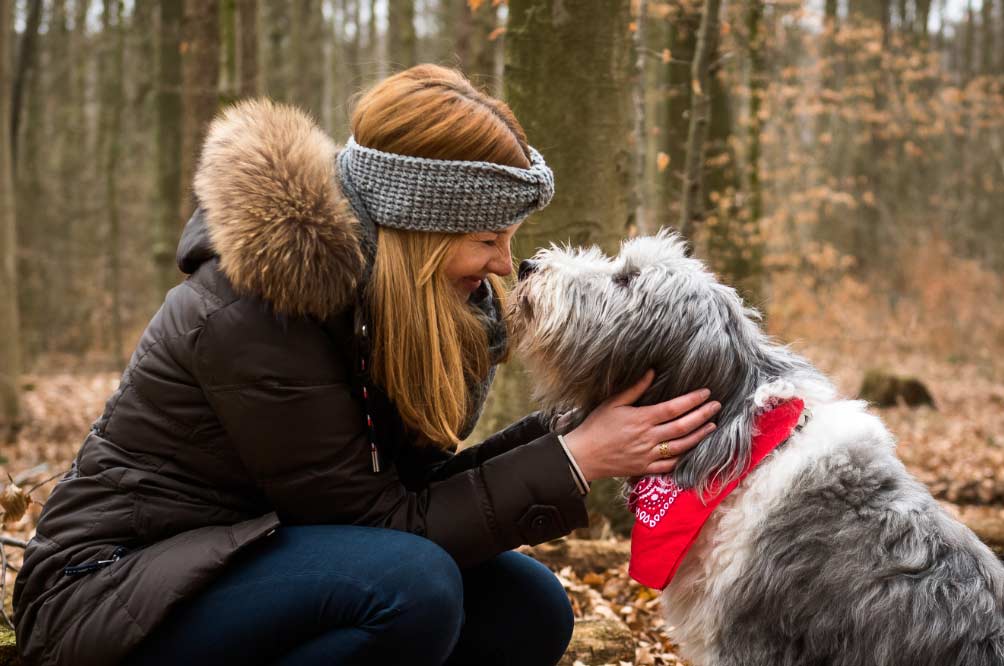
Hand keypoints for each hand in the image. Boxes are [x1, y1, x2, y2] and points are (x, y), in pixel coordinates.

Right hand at [561, 369, 719, 480]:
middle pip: (682, 426)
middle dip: (703, 415)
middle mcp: (648, 438)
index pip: (674, 408)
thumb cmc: (595, 426)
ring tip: (712, 426)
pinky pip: (669, 465)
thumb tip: (651, 371)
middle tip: (716, 406)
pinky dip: (684, 458)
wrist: (582, 456)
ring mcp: (648, 455)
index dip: (692, 400)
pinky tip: (693, 450)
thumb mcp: (612, 403)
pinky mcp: (644, 468)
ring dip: (699, 435)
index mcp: (641, 419)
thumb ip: (635, 389)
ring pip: (681, 446)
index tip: (706, 393)